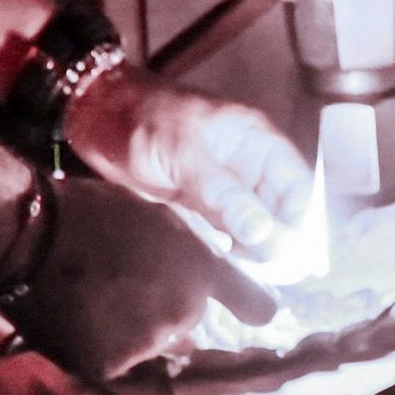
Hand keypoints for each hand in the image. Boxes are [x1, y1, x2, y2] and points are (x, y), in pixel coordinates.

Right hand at [9, 178, 275, 380]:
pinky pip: (117, 365)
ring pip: (152, 347)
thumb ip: (188, 251)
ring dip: (132, 333)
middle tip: (123, 287)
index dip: (255, 309)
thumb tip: (204, 276)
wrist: (30, 234)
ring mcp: (150, 341)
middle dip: (164, 311)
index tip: (263, 317)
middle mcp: (185, 309)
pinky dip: (101, 349)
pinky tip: (80, 320)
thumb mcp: (156, 216)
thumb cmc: (88, 212)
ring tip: (96, 301)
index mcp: (199, 266)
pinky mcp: (113, 365)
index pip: (252, 301)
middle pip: (186, 324)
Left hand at [66, 68, 320, 269]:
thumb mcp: (185, 155)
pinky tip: (220, 267)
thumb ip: (225, 195)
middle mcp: (247, 165)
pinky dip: (226, 250)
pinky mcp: (199, 204)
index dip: (301, 223)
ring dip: (252, 251)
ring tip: (246, 277)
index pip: (297, 187)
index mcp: (256, 141)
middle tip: (270, 277)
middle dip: (278, 243)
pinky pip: (224, 232)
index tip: (295, 261)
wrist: (93, 118)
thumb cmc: (142, 121)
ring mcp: (223, 186)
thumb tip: (267, 234)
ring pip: (254, 226)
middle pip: (280, 211)